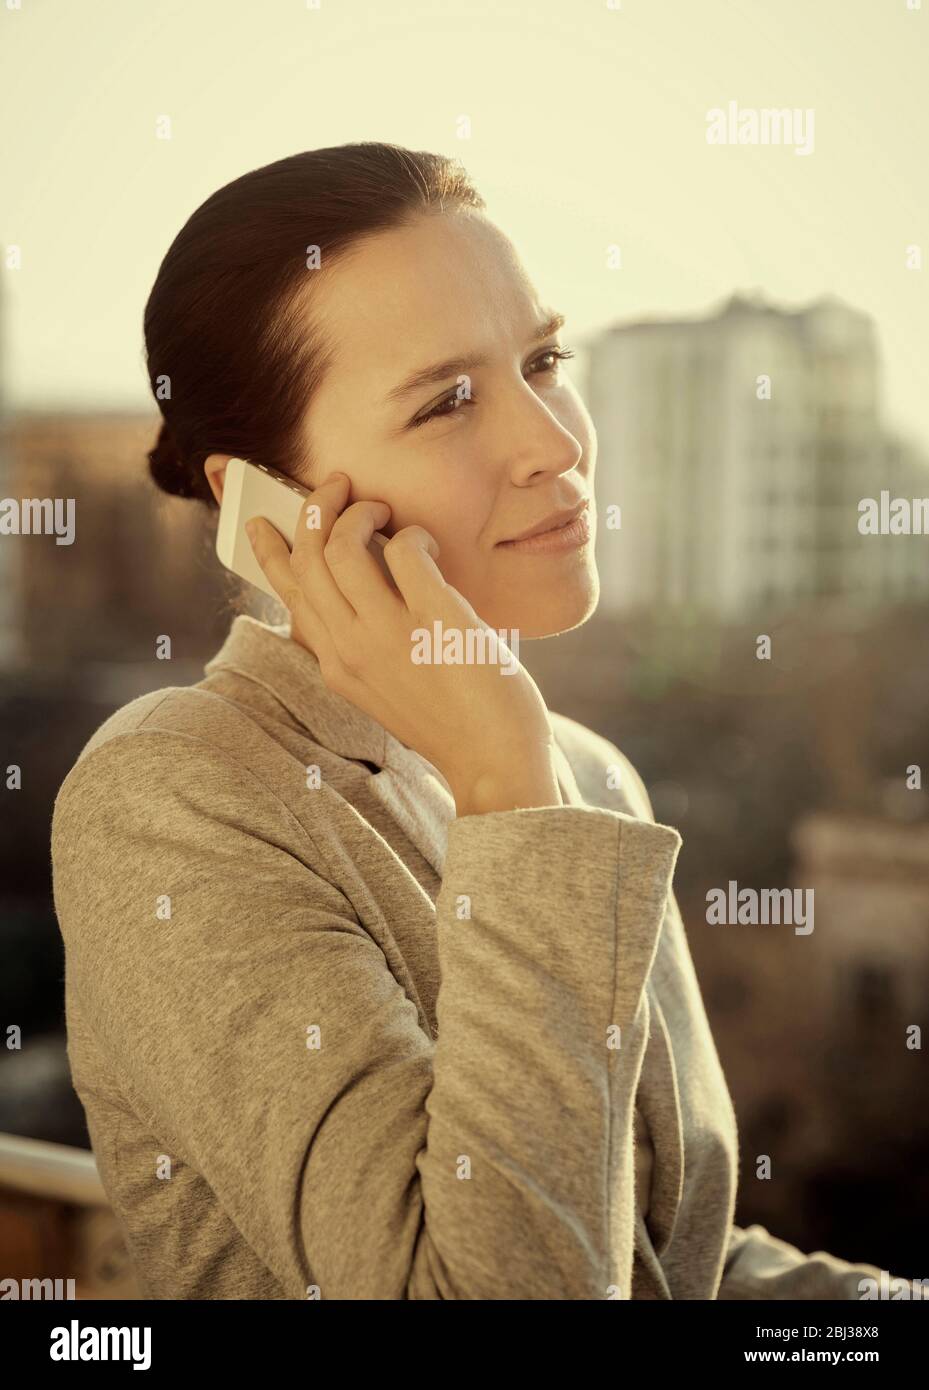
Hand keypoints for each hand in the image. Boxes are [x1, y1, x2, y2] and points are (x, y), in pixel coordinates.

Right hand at [246, 473, 561, 813]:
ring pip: (341, 546)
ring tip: (383, 511)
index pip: (288, 595)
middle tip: (339, 485)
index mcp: (337, 665)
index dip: (269, 550)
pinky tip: (428, 546)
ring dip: (360, 512)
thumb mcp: (385, 688)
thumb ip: (361, 645)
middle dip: (315, 507)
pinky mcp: (435, 618)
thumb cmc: (451, 720)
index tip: (263, 520)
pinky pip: (405, 548)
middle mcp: (351, 649)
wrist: (495, 761)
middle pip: (307, 558)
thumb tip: (358, 578)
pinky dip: (413, 535)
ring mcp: (390, 635)